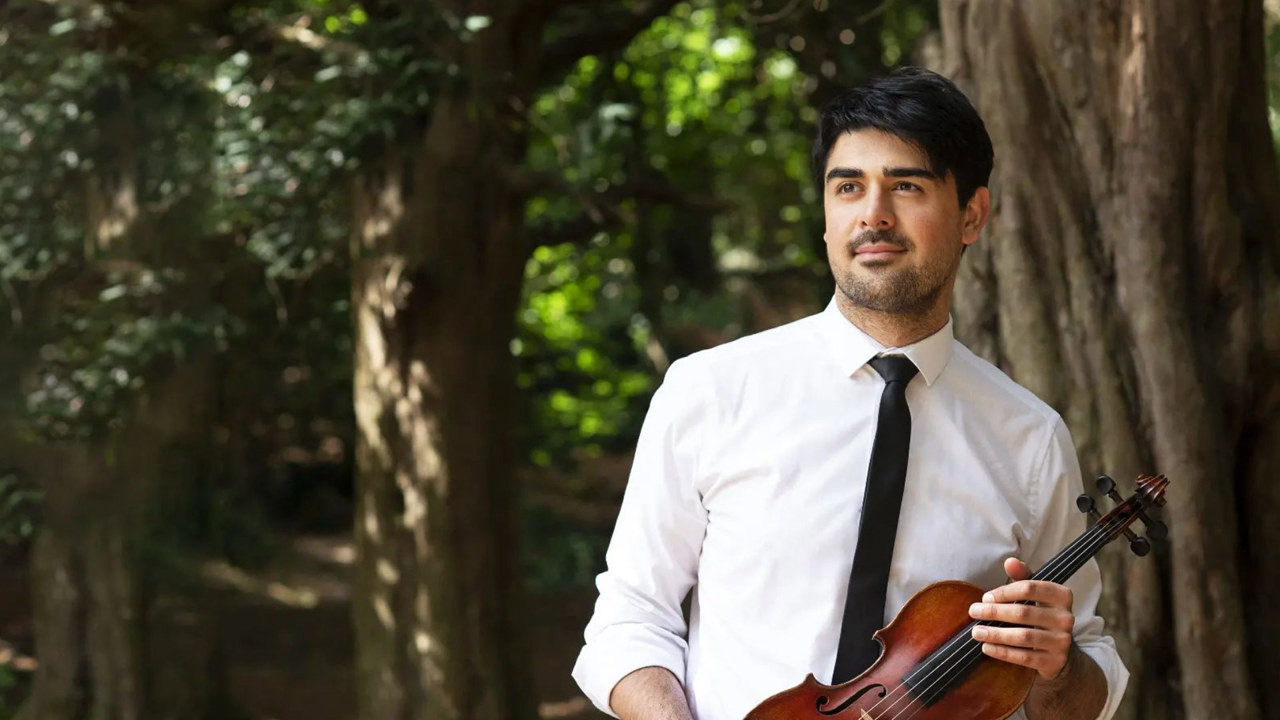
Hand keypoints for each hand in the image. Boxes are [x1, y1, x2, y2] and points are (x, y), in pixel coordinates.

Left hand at [967, 557, 1074, 679]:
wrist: (1059, 650)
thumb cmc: (1040, 613)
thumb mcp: (1035, 593)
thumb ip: (1022, 577)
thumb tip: (1010, 561)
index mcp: (1062, 595)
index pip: (1029, 588)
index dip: (1004, 592)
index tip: (985, 597)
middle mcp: (1066, 617)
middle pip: (1023, 612)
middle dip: (994, 612)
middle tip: (974, 612)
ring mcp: (1062, 641)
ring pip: (1023, 636)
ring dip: (996, 634)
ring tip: (976, 632)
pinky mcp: (1055, 661)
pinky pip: (1025, 657)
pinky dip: (1003, 652)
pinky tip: (987, 647)